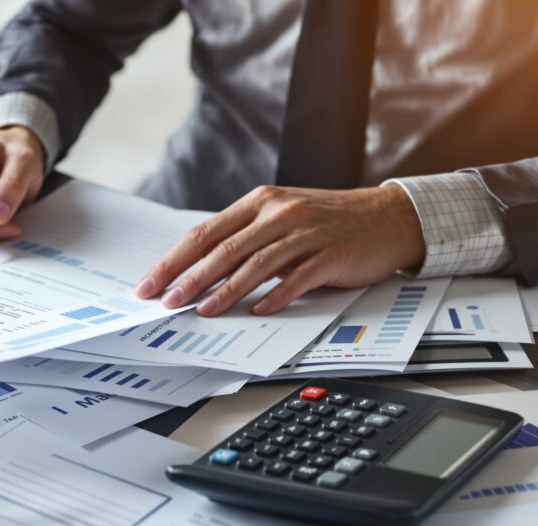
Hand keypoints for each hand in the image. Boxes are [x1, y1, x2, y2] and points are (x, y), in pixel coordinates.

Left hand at [134, 184, 425, 315]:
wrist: (386, 217)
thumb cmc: (327, 220)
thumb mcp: (281, 216)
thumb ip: (245, 237)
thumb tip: (199, 269)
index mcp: (259, 202)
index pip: (205, 233)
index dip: (173, 260)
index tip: (150, 283)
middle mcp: (278, 213)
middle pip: (224, 249)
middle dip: (189, 278)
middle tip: (166, 302)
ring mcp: (305, 233)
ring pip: (255, 264)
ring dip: (225, 291)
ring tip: (202, 311)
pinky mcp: (330, 254)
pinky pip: (297, 278)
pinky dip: (275, 296)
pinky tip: (258, 310)